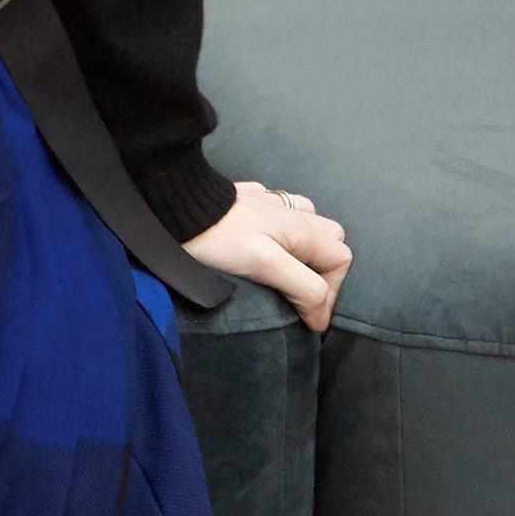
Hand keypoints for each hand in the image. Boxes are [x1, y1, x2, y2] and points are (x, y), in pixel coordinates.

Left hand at [182, 177, 351, 333]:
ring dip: (307, 243)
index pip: (340, 260)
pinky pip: (277, 207)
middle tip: (303, 293)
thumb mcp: (264, 264)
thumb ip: (302, 286)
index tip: (309, 317)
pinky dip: (280, 225)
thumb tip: (321, 316)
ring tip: (290, 267)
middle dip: (326, 267)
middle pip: (331, 237)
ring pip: (308, 218)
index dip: (332, 292)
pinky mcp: (246, 198)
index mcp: (301, 228)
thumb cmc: (217, 238)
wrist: (174, 203)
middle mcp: (291, 212)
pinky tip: (264, 237)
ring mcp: (269, 201)